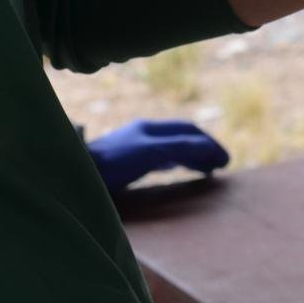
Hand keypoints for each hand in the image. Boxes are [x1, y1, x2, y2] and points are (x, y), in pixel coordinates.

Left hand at [84, 118, 229, 192]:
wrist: (77, 173)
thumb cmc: (113, 162)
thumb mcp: (150, 153)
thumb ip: (179, 148)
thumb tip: (209, 147)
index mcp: (150, 128)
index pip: (188, 130)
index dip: (209, 143)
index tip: (225, 161)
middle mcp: (143, 134)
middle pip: (181, 137)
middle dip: (203, 149)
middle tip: (221, 166)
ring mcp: (134, 147)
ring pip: (170, 148)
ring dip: (191, 156)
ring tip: (207, 170)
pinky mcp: (126, 163)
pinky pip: (158, 159)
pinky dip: (175, 163)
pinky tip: (176, 171)